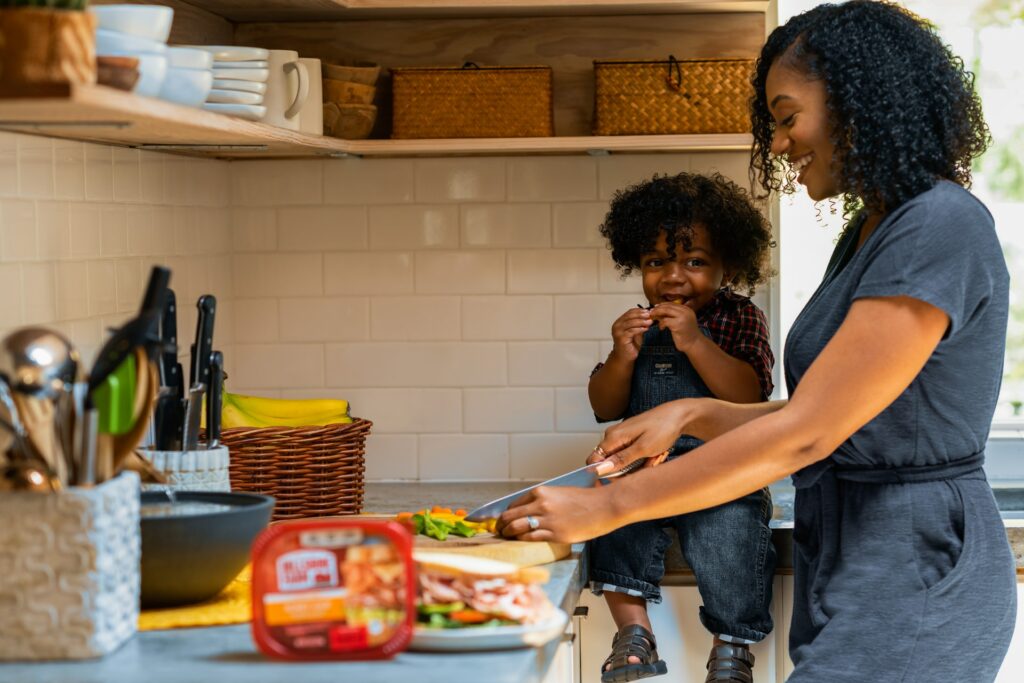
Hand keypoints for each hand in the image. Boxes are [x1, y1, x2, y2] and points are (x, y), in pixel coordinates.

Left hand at [496, 485, 619, 543]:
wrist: (604, 506)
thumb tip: (527, 511)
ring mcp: (547, 520)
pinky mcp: (555, 534)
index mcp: (541, 492)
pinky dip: (522, 540)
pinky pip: (530, 538)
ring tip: (507, 537)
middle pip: (510, 516)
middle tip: (498, 531)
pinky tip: (520, 542)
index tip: (502, 519)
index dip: (505, 514)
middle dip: (501, 525)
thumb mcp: (559, 493)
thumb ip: (543, 501)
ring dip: (508, 534)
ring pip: (516, 528)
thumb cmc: (585, 499)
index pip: (513, 504)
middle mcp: (541, 504)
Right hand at [591, 400, 695, 474]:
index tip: (619, 481)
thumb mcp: (644, 448)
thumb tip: (601, 469)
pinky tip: (654, 455)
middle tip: (647, 465)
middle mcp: (613, 436)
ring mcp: (622, 437)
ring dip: (639, 465)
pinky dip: (643, 459)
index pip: (593, 460)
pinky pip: (631, 456)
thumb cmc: (663, 428)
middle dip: (628, 470)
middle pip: (610, 463)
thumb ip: (621, 460)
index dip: (602, 474)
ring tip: (654, 457)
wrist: (679, 416)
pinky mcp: (631, 439)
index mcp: (613, 436)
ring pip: (623, 461)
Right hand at [609, 307, 651, 361]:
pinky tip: (646, 329)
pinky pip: (631, 331)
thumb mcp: (637, 332)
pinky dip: (640, 329)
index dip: (639, 311)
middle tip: (650, 315)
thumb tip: (650, 316)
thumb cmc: (631, 345)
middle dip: (641, 315)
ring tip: (650, 322)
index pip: (629, 312)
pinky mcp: (621, 338)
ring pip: (630, 323)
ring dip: (641, 321)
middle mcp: (617, 325)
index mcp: (620, 322)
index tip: (649, 311)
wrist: (625, 357)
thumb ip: (640, 324)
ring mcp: (618, 332)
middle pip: (629, 316)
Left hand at [649, 301, 701, 352]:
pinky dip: (661, 324)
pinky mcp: (678, 324)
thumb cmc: (685, 334)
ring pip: (666, 311)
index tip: (655, 308)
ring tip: (654, 319)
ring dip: (658, 314)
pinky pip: (665, 320)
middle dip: (658, 309)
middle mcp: (686, 311)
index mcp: (687, 309)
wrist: (694, 344)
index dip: (662, 305)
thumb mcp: (679, 321)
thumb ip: (671, 315)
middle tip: (651, 313)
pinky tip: (662, 328)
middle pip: (668, 306)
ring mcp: (682, 317)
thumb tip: (658, 310)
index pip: (671, 304)